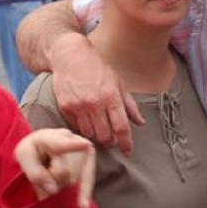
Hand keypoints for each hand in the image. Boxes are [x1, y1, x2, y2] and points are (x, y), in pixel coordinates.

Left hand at [14, 128, 95, 207]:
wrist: (43, 146)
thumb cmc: (32, 151)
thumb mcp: (23, 157)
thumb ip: (34, 172)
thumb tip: (54, 190)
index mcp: (48, 137)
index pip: (59, 144)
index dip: (73, 145)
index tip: (85, 145)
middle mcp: (69, 138)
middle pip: (61, 172)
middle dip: (51, 179)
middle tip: (44, 168)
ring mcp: (81, 148)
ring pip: (71, 179)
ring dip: (60, 183)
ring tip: (53, 170)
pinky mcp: (89, 159)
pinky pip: (87, 181)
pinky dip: (84, 194)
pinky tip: (83, 206)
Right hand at [51, 34, 143, 154]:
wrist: (70, 56)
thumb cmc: (96, 67)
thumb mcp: (117, 82)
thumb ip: (129, 104)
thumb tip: (141, 122)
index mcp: (111, 96)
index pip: (121, 127)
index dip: (126, 143)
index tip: (128, 151)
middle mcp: (94, 103)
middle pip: (105, 136)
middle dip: (110, 140)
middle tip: (111, 137)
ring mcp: (78, 106)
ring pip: (90, 134)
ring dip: (96, 135)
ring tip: (98, 127)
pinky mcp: (65, 107)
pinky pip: (76, 127)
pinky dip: (83, 128)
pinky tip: (86, 120)